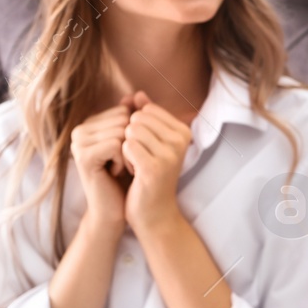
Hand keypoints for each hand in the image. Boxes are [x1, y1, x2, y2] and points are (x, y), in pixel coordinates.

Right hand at [70, 99, 136, 229]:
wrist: (115, 208)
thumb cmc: (126, 175)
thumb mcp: (132, 142)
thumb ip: (133, 117)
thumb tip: (136, 93)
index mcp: (90, 123)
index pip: (124, 110)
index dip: (133, 133)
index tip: (124, 153)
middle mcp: (80, 130)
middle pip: (123, 119)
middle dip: (131, 142)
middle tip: (121, 162)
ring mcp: (78, 142)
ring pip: (121, 131)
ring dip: (128, 153)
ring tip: (117, 168)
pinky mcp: (83, 156)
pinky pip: (116, 145)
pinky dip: (123, 160)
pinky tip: (114, 173)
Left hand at [122, 91, 193, 235]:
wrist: (154, 214)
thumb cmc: (149, 176)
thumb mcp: (151, 143)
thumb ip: (145, 116)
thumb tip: (136, 93)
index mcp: (183, 131)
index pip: (146, 110)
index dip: (137, 128)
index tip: (145, 149)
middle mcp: (181, 140)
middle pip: (137, 118)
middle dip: (130, 138)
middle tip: (140, 160)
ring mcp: (170, 153)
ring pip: (130, 131)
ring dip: (126, 150)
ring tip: (137, 166)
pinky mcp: (155, 167)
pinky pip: (126, 146)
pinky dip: (124, 160)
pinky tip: (134, 174)